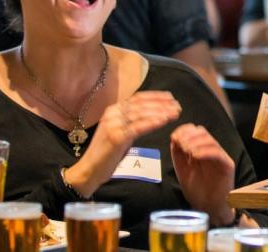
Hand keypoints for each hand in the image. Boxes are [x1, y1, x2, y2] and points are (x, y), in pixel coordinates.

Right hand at [67, 91, 181, 194]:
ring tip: (175, 113)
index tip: (171, 98)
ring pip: (141, 114)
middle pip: (142, 105)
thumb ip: (132, 122)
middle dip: (162, 104)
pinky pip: (138, 127)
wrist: (89, 170)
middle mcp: (112, 113)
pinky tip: (164, 121)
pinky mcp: (116, 137)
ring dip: (161, 112)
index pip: (138, 98)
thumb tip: (151, 115)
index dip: (156, 96)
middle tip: (178, 106)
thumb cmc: (107, 153)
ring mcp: (113, 124)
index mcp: (113, 110)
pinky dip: (152, 122)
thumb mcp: (121, 132)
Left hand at [171, 123, 235, 225]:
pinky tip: (195, 156)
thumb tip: (174, 137)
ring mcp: (220, 157)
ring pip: (210, 140)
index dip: (184, 130)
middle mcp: (211, 151)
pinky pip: (218, 153)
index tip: (173, 136)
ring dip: (196, 142)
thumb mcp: (182, 170)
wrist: (208, 208)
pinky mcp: (227, 165)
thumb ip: (178, 154)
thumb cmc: (197, 191)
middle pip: (202, 132)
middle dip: (189, 135)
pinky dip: (205, 151)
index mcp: (200, 150)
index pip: (195, 132)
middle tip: (180, 143)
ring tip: (186, 149)